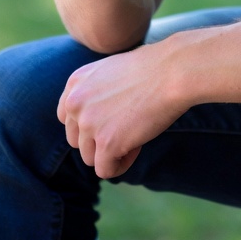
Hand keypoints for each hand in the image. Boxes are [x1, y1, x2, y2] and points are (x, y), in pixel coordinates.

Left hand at [57, 40, 187, 177]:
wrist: (173, 71)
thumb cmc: (151, 69)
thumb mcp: (111, 73)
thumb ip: (94, 94)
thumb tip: (93, 124)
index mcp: (75, 83)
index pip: (68, 120)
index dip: (90, 125)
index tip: (112, 119)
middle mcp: (75, 103)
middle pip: (78, 142)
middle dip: (101, 141)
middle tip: (128, 127)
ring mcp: (89, 123)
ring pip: (90, 158)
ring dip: (112, 152)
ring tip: (136, 133)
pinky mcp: (106, 142)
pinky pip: (105, 169)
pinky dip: (121, 164)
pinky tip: (137, 146)